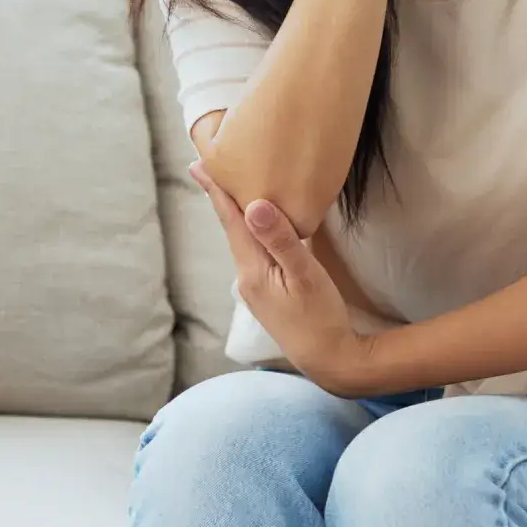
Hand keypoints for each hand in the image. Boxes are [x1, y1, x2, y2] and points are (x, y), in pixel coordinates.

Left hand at [189, 159, 376, 395]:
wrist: (328, 361)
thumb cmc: (321, 318)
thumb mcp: (306, 276)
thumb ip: (281, 240)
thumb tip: (254, 205)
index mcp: (252, 270)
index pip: (231, 221)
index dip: (215, 190)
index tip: (198, 164)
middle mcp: (246, 278)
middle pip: (232, 229)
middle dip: (220, 198)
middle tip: (207, 168)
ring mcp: (255, 289)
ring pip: (242, 242)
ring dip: (234, 215)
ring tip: (229, 191)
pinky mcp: (266, 295)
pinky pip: (253, 253)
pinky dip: (250, 233)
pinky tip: (256, 229)